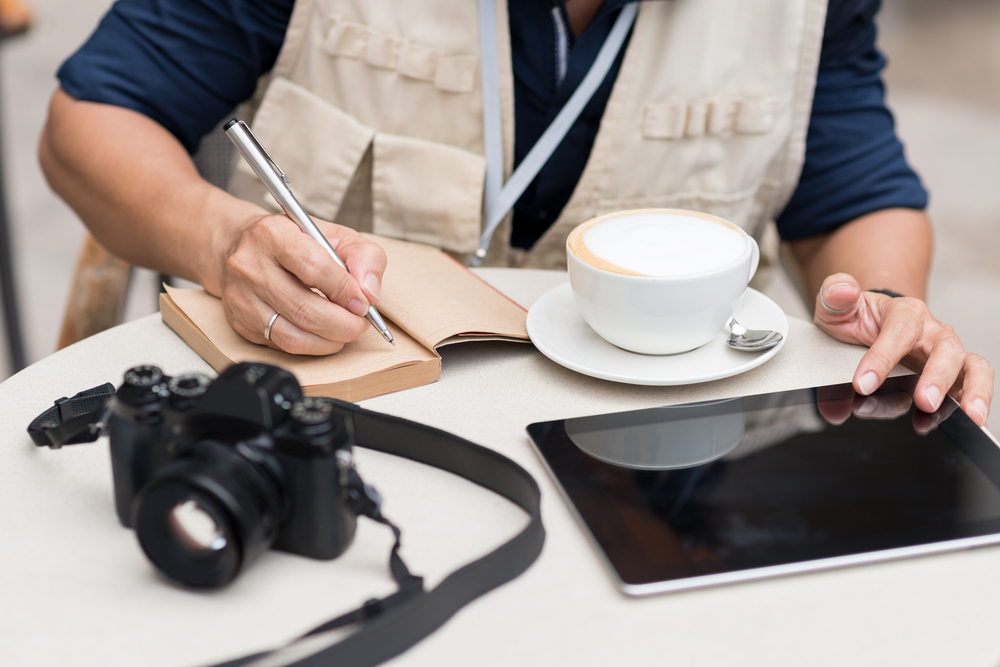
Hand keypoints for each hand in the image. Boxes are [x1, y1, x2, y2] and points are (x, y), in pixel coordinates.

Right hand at [217, 214, 386, 354]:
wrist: (240, 245)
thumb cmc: (295, 240)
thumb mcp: (334, 235)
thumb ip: (364, 256)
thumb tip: (370, 292)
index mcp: (274, 234)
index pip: (315, 268)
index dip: (345, 291)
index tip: (364, 303)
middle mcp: (250, 265)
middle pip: (305, 309)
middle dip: (343, 324)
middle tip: (360, 324)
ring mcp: (241, 297)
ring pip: (293, 336)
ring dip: (330, 340)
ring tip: (345, 331)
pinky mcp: (240, 322)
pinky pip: (282, 345)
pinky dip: (312, 346)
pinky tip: (323, 334)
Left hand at [814, 273, 993, 426]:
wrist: (868, 325)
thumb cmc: (855, 317)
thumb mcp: (835, 305)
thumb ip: (835, 293)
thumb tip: (842, 290)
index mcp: (905, 312)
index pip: (900, 331)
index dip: (883, 357)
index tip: (862, 384)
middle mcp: (932, 331)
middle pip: (947, 349)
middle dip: (938, 377)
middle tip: (924, 402)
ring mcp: (944, 355)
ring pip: (972, 367)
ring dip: (973, 393)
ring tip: (969, 418)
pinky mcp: (950, 376)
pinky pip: (968, 388)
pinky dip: (968, 405)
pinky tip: (959, 424)